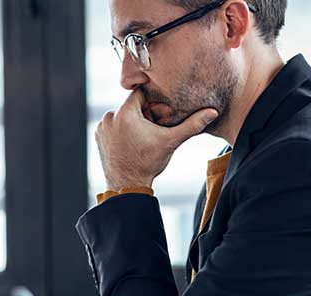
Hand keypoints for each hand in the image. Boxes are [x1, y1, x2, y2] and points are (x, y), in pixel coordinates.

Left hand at [95, 89, 217, 190]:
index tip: (160, 115)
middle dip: (144, 113)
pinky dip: (122, 129)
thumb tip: (212, 112)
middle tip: (153, 129)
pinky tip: (132, 142)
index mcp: (125, 113)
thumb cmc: (148, 163)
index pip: (141, 93)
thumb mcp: (171, 141)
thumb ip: (191, 124)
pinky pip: (113, 125)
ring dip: (133, 121)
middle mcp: (109, 116)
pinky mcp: (99, 136)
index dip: (154, 103)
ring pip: (122, 114)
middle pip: (132, 105)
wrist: (127, 186)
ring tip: (143, 138)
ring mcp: (102, 127)